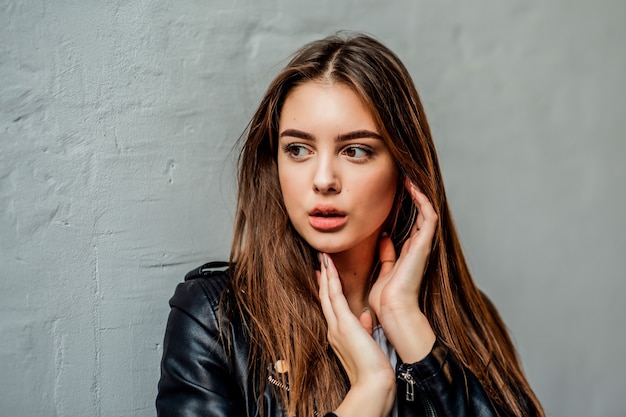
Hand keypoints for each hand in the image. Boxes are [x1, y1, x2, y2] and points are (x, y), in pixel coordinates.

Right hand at [318, 253, 394, 416]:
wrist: (372, 382)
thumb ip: (364, 328)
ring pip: (327, 294)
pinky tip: (328, 268)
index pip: (331, 308)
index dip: (326, 290)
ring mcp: (336, 325)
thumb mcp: (367, 343)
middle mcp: (333, 328)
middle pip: (325, 298)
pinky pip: (334, 296)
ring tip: (323, 258)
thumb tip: (365, 315)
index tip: (324, 276)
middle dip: (323, 279)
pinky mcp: (343, 323)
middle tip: (320, 261)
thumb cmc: (372, 367)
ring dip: (325, 274)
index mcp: (339, 334)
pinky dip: (331, 280)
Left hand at [368, 179, 436, 361]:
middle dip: (414, 196)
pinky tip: (412, 187)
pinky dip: (422, 200)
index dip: (407, 207)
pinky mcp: (425, 244)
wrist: (392, 308)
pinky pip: (428, 216)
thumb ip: (386, 254)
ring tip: (408, 177)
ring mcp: (423, 245)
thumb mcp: (384, 269)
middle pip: (421, 215)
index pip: (412, 224)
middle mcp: (418, 247)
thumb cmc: (385, 296)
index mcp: (409, 253)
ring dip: (419, 194)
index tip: (397, 190)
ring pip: (427, 211)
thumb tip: (384, 236)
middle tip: (404, 177)